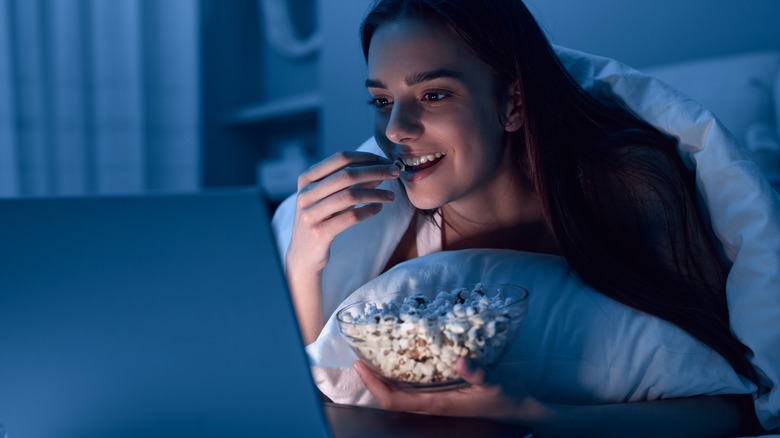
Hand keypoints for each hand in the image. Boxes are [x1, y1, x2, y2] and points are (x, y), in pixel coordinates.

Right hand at [285, 151, 399, 342]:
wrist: (303, 255)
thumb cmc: (321, 220)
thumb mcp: (327, 197)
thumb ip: (347, 182)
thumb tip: (380, 168)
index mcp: (307, 179)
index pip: (340, 158)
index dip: (366, 157)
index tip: (385, 160)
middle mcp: (306, 194)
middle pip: (347, 175)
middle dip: (375, 171)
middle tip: (395, 172)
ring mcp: (311, 214)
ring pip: (350, 196)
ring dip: (376, 193)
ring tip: (391, 196)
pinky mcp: (320, 232)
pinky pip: (351, 217)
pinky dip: (369, 211)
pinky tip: (378, 209)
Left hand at [354, 357, 543, 422]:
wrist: (521, 410)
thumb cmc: (507, 398)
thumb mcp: (495, 382)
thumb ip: (478, 372)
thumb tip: (461, 361)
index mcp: (439, 405)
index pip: (396, 400)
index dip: (375, 385)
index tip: (361, 366)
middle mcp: (434, 406)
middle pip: (392, 398)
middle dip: (373, 381)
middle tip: (360, 358)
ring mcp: (438, 402)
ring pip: (401, 395)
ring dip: (384, 379)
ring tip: (373, 358)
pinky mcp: (445, 396)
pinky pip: (414, 390)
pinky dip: (400, 378)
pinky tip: (400, 362)